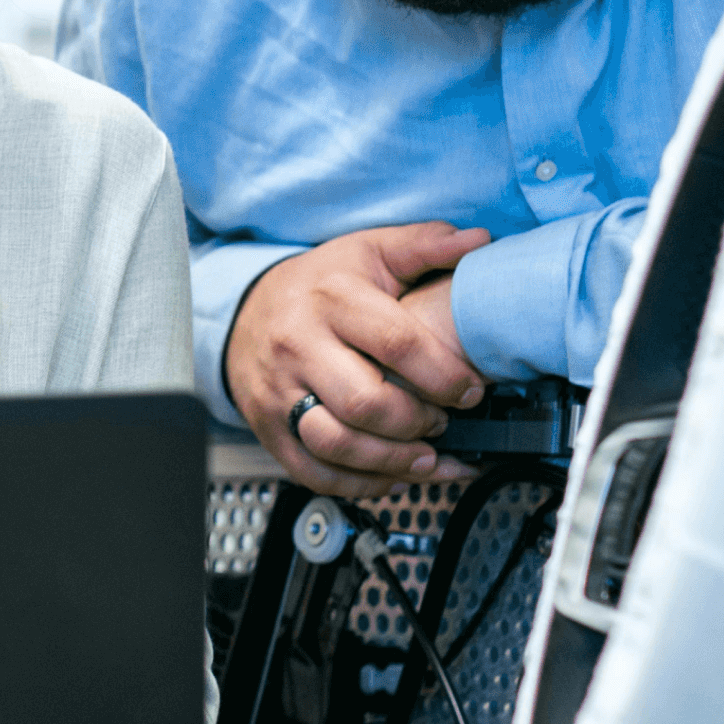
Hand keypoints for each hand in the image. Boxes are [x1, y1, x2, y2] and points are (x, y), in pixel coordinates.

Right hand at [224, 222, 491, 497]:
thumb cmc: (318, 285)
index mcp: (332, 299)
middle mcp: (299, 346)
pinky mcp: (268, 427)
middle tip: (443, 421)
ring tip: (426, 456)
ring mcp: (279, 391)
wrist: (245, 312)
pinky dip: (359, 484)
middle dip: (418, 423)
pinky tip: (391, 475)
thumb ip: (424, 245)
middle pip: (366, 403)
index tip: (470, 390)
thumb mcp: (368, 252)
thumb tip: (478, 240)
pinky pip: (313, 471)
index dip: (444, 375)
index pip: (396, 344)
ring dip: (393, 461)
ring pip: (337, 444)